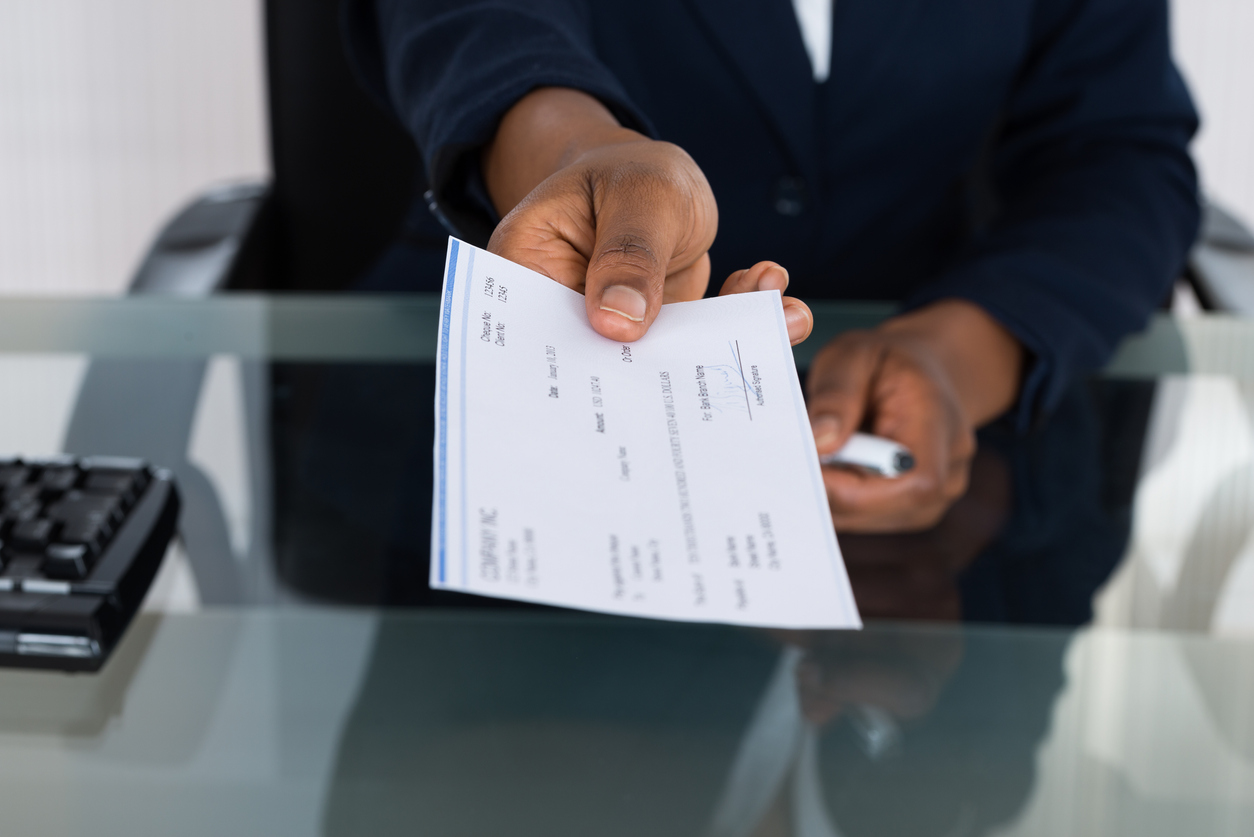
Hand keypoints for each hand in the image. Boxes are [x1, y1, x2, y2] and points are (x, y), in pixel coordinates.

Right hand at [483, 87, 812, 344]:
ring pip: (663, 357)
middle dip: (669, 369)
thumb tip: (620, 323)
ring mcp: (613, 330)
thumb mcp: (639, 195)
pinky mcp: (657, 335)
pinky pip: (698, 342)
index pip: (540, 332)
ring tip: (785, 317)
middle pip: (601, 360)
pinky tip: (774, 293)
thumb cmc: (627, 172)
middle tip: (727, 366)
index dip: (579, 364)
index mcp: (527, 271)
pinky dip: (743, 321)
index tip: (636, 372)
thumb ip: (632, 253)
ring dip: (728, 341)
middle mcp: (564, 312)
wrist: (651, 174)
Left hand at [807, 300, 1023, 531]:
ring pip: (866, 519)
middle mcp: (949, 471)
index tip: (805, 464)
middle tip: (793, 458)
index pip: (912, 481)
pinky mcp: (909, 511)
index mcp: (941, 424)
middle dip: (830, 489)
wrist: (920, 374)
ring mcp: (933, 499)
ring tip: (816, 454)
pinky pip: (864, 518)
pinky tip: (828, 467)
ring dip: (830, 493)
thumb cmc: (884, 362)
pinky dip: (836, 496)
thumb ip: (837, 393)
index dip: (854, 487)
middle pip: (883, 508)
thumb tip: (820, 442)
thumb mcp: (853, 354)